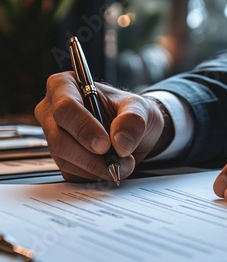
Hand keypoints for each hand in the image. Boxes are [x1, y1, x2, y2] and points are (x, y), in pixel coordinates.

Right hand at [35, 72, 172, 182]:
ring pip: (65, 159)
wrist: (134, 131)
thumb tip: (120, 142)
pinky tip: (110, 168)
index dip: (84, 128)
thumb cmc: (130, 111)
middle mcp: (53, 111)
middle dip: (90, 156)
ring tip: (122, 164)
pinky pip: (72, 173)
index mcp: (65, 86)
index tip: (105, 144)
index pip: (65, 108)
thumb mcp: (139, 108)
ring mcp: (54, 136)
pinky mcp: (62, 158)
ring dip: (96, 168)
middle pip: (59, 138)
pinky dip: (94, 175)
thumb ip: (133, 120)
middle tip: (117, 161)